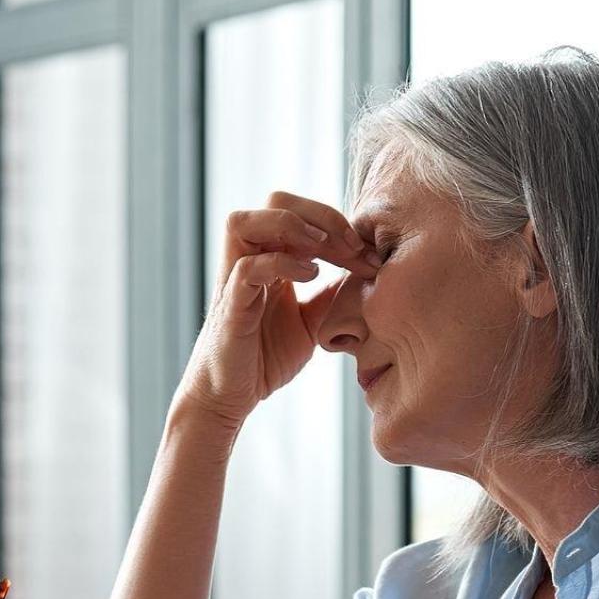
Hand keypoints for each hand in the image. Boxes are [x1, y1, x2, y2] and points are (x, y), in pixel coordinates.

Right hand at [176, 190, 381, 429]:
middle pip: (276, 201)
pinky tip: (309, 276)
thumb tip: (364, 272)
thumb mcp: (312, 321)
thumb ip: (331, 293)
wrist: (231, 397)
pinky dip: (281, 263)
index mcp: (270, 258)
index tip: (369, 254)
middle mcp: (248, 260)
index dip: (339, 225)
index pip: (302, 213)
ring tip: (323, 251)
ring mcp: (235, 280)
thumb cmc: (264, 358)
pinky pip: (246, 268)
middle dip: (320, 215)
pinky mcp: (230, 306)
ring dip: (291, 226)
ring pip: (245, 221)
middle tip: (351, 247)